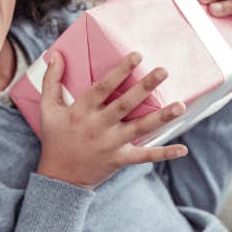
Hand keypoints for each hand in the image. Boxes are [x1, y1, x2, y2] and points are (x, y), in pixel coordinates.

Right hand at [35, 50, 188, 188]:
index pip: (103, 87)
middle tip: (163, 70)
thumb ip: (51, 80)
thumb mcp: (48, 109)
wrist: (59, 177)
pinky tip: (183, 148)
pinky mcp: (119, 160)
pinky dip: (164, 154)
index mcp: (81, 111)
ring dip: (161, 118)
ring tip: (180, 106)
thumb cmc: (55, 138)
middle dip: (144, 87)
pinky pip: (144, 157)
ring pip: (139, 128)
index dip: (119, 71)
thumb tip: (56, 54)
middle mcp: (98, 126)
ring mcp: (110, 144)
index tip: (137, 55)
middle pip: (124, 105)